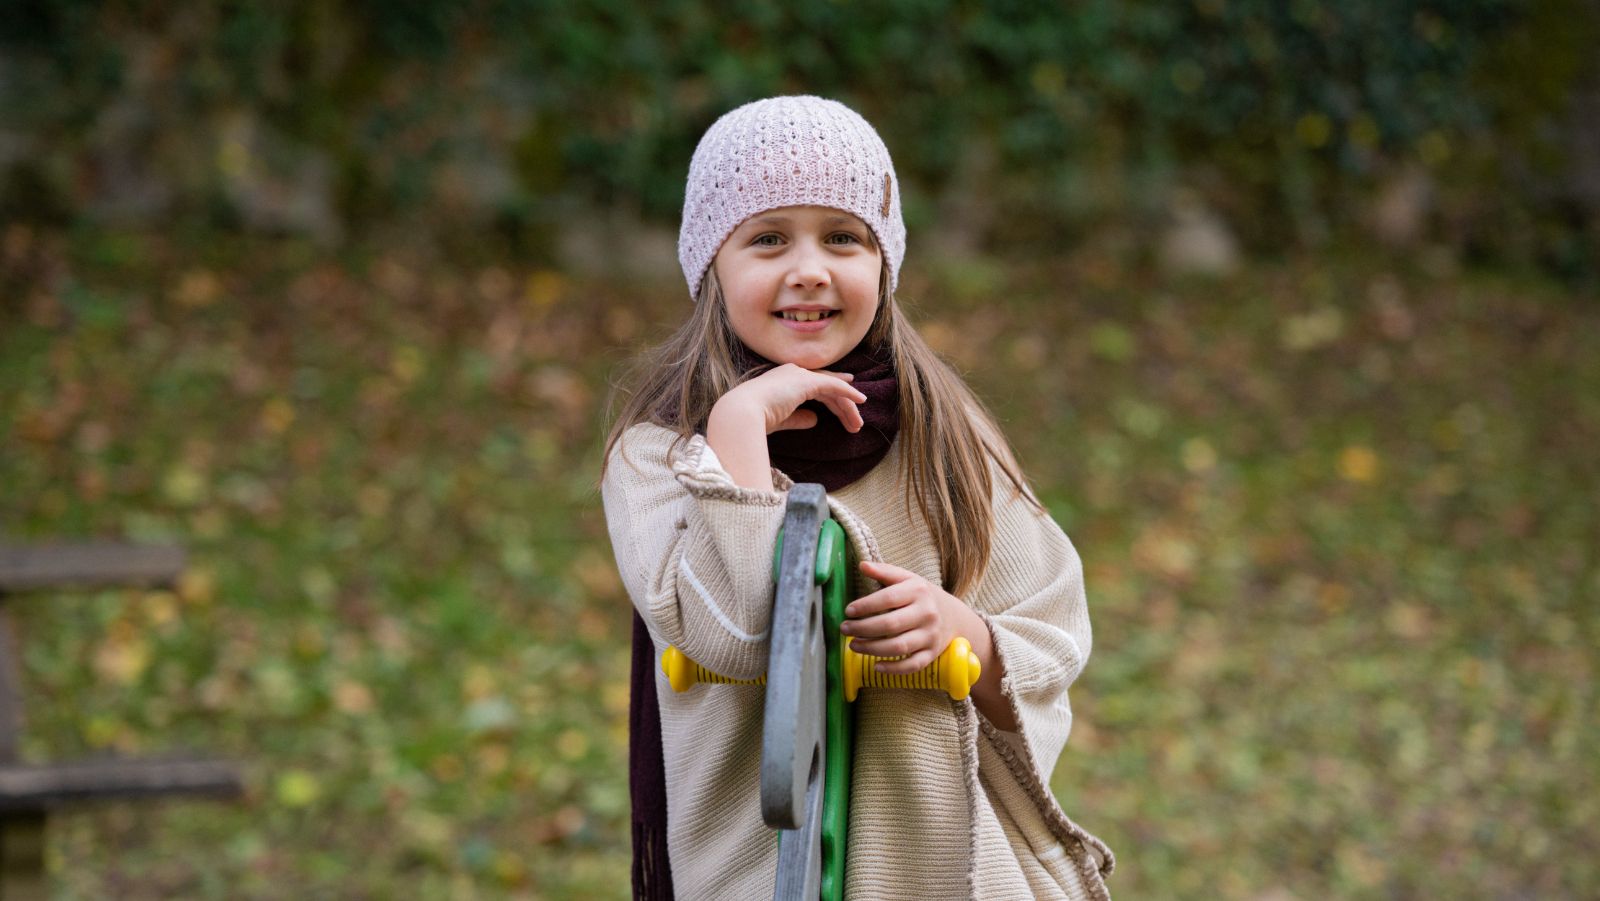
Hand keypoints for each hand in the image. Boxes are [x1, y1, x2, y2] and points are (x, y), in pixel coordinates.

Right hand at [715, 363, 867, 434]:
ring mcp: (799, 375)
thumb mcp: (780, 419)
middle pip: (826, 387)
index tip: (847, 396)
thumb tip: (815, 420)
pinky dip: (848, 393)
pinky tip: (861, 402)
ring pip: (832, 388)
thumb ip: (797, 418)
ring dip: (847, 407)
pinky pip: (834, 385)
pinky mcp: (806, 381)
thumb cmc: (753, 419)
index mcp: (783, 380)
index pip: (814, 384)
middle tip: (855, 423)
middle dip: (842, 406)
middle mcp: (793, 373)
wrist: (741, 413)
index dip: (832, 390)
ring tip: (858, 424)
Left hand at [839, 560, 970, 674]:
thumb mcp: (908, 579)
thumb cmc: (923, 596)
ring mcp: (930, 635)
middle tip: (844, 629)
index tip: (847, 611)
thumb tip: (861, 565)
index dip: (866, 606)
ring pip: (899, 646)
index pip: (888, 598)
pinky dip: (893, 669)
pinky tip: (876, 665)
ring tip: (853, 646)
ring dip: (872, 649)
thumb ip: (884, 572)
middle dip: (863, 628)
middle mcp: (927, 613)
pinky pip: (912, 665)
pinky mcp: (932, 653)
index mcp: (919, 591)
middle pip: (890, 624)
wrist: (955, 617)